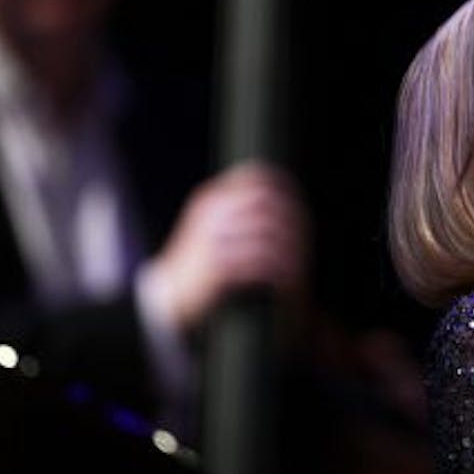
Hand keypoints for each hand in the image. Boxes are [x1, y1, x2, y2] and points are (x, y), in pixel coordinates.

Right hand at [145, 160, 309, 332]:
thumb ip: (235, 210)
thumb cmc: (196, 261)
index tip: (298, 202)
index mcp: (211, 199)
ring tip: (300, 261)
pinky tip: (287, 278)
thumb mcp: (209, 225)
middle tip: (304, 236)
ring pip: (265, 235)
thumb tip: (275, 200)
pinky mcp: (217, 268)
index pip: (253, 177)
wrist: (168, 295)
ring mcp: (213, 239)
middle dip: (291, 220)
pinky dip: (277, 271)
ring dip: (288, 249)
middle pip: (265, 204)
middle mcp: (211, 214)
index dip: (282, 187)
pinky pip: (257, 264)